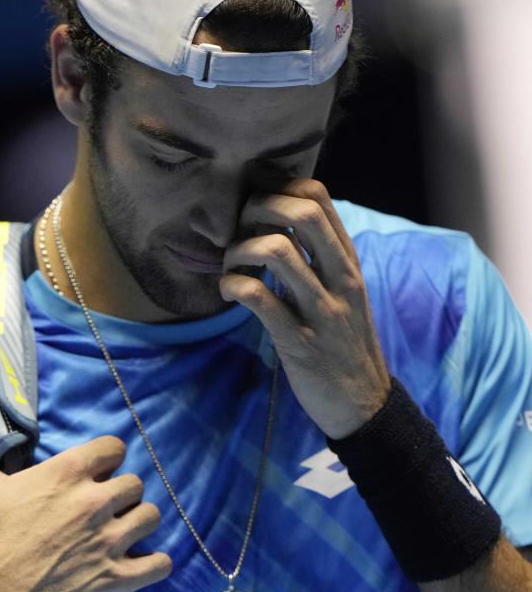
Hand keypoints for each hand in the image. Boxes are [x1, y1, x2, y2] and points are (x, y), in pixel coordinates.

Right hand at [0, 426, 171, 591]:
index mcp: (67, 474)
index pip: (114, 448)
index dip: (108, 459)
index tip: (100, 472)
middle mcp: (95, 503)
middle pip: (135, 484)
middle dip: (123, 494)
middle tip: (107, 509)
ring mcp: (110, 542)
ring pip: (151, 517)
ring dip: (139, 523)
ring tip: (124, 533)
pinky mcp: (117, 579)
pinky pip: (159, 564)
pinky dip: (154, 564)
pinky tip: (141, 564)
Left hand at [218, 178, 391, 438]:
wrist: (363, 404)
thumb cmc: (344, 345)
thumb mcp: (344, 293)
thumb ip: (320, 258)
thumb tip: (281, 223)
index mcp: (348, 262)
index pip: (319, 198)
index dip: (278, 187)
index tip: (255, 203)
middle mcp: (339, 279)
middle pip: (300, 212)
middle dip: (257, 209)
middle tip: (238, 230)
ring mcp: (321, 309)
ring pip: (276, 250)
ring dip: (239, 251)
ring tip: (231, 267)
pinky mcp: (299, 341)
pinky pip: (259, 298)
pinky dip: (233, 286)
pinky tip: (229, 293)